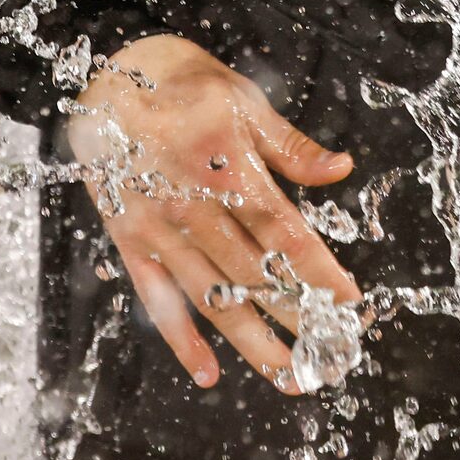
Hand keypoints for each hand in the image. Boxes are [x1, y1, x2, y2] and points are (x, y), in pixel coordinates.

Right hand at [67, 35, 359, 391]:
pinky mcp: (130, 242)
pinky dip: (181, 338)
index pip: (284, 233)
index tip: (351, 304)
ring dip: (252, 342)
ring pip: (211, 297)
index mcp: (227, 167)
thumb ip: (292, 147)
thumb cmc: (186, 89)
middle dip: (297, 317)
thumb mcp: (244, 103)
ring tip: (290, 377)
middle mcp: (192, 205)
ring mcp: (158, 229)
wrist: (108, 82)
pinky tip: (209, 373)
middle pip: (253, 274)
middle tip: (332, 353)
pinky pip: (157, 299)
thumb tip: (343, 169)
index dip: (319, 272)